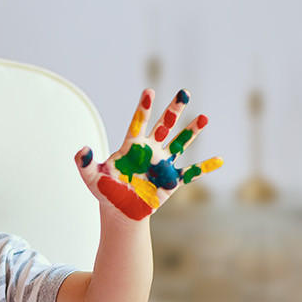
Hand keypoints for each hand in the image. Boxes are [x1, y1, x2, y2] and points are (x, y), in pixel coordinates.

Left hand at [75, 88, 224, 220]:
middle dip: (174, 110)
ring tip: (204, 117)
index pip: (138, 123)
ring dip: (192, 131)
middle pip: (164, 125)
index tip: (148, 91)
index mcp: (132, 147)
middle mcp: (150, 150)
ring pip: (180, 143)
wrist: (121, 210)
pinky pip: (191, 172)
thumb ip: (85, 163)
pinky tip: (219, 160)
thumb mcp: (91, 177)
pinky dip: (204, 167)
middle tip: (184, 92)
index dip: (143, 108)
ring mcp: (163, 164)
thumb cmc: (105, 191)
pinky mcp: (172, 180)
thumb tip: (81, 150)